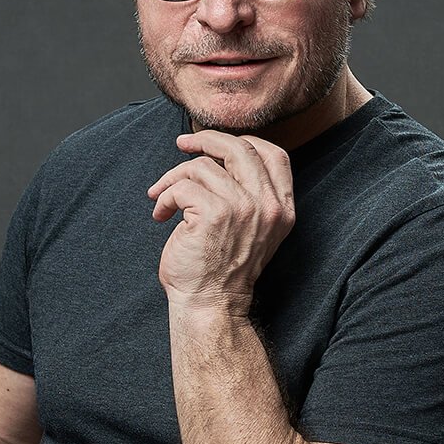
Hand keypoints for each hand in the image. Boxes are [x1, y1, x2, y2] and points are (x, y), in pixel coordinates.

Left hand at [147, 130, 294, 313]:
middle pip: (240, 148)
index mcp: (282, 208)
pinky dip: (165, 197)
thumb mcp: (252, 228)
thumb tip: (218, 156)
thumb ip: (248, 195)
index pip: (275, 155)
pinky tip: (162, 215)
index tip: (214, 144)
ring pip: (203, 165)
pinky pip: (182, 186)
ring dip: (174, 177)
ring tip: (163, 197)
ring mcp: (243, 208)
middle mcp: (268, 206)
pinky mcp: (214, 214)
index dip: (243, 141)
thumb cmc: (221, 269)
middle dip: (206, 139)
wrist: (211, 304)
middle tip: (182, 145)